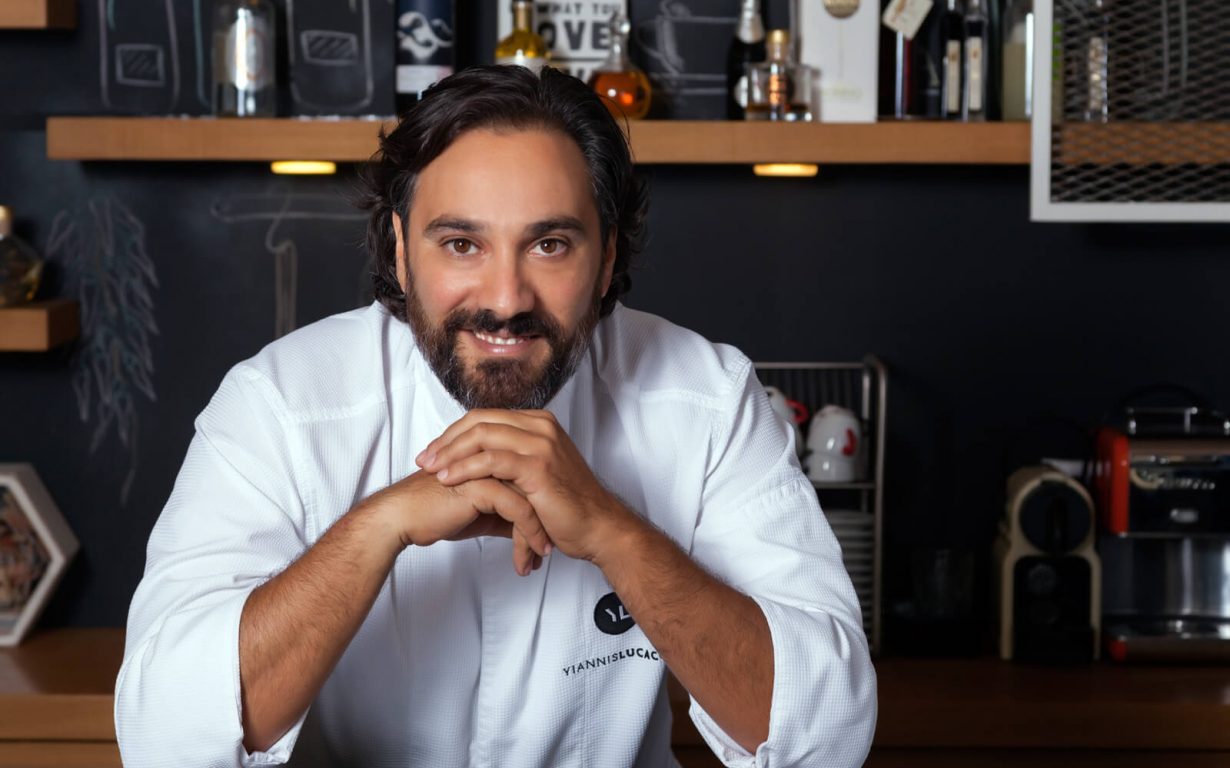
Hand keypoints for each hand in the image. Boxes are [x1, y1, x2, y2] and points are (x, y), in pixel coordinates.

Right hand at [363, 470, 550, 575]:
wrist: (402, 518)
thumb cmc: (434, 513)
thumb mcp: (480, 516)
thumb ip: (505, 515)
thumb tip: (528, 529)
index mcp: (494, 459)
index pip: (533, 481)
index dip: (544, 510)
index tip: (550, 536)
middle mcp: (495, 459)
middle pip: (536, 488)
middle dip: (546, 522)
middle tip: (549, 549)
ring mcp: (491, 470)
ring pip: (532, 500)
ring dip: (540, 532)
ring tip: (542, 557)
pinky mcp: (484, 487)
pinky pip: (519, 511)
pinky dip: (529, 536)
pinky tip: (530, 556)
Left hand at [416, 410, 633, 561]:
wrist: (598, 527)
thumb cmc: (567, 508)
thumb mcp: (534, 474)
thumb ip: (510, 461)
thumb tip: (474, 461)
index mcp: (538, 424)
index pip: (486, 417)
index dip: (454, 433)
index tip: (433, 452)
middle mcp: (540, 426)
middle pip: (480, 421)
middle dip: (446, 440)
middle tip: (424, 459)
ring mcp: (541, 443)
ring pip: (482, 435)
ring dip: (451, 453)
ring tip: (431, 471)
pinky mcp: (538, 465)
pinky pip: (491, 460)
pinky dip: (465, 468)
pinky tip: (449, 480)